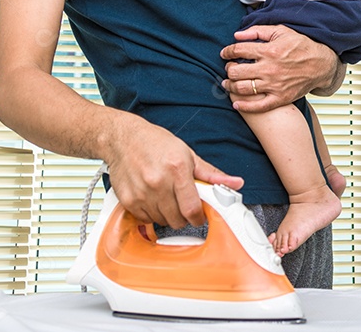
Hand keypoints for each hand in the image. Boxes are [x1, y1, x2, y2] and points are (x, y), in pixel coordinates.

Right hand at [104, 113, 242, 227]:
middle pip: (178, 220)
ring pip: (162, 221)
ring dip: (167, 215)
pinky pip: (145, 219)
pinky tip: (152, 198)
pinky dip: (151, 214)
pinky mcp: (128, 200)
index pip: (192, 209)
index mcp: (177, 169)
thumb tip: (236, 183)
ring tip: (166, 196)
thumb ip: (212, 174)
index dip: (199, 217)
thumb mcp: (188, 154)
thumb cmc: (156, 143)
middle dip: (184, 216)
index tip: (200, 216)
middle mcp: (158, 182)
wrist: (123, 138)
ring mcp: (142, 193)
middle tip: (182, 203)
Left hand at [221, 25, 343, 112]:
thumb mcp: (282, 32)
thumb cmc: (302, 46)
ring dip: (230, 86)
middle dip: (228, 69)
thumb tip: (237, 35)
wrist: (321, 65)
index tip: (225, 53)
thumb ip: (258, 31)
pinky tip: (236, 103)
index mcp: (269, 50)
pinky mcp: (280, 98)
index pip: (238, 51)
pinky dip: (244, 106)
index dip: (227, 52)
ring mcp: (274, 85)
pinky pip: (257, 106)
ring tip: (228, 83)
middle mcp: (269, 69)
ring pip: (242, 88)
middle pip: (236, 71)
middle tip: (229, 67)